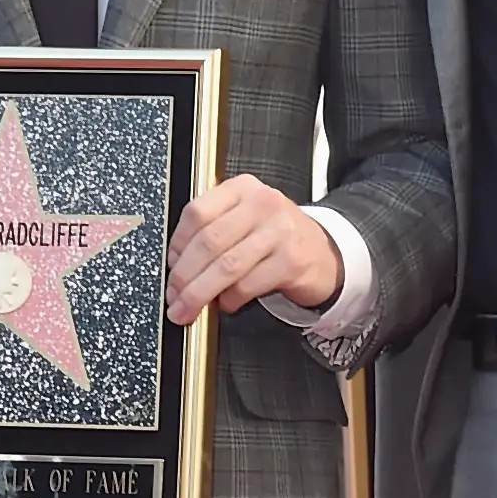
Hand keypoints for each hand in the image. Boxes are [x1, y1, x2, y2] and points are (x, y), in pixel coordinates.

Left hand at [166, 178, 342, 322]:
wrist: (325, 253)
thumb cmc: (276, 238)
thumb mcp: (245, 219)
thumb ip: (213, 230)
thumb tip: (177, 265)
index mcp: (243, 188)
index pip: (197, 212)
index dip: (177, 244)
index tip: (170, 266)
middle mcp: (262, 204)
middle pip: (208, 242)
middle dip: (184, 276)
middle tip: (173, 297)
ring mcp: (280, 231)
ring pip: (226, 267)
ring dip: (200, 294)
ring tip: (188, 309)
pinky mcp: (291, 261)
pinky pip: (247, 285)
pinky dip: (230, 300)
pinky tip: (226, 303)